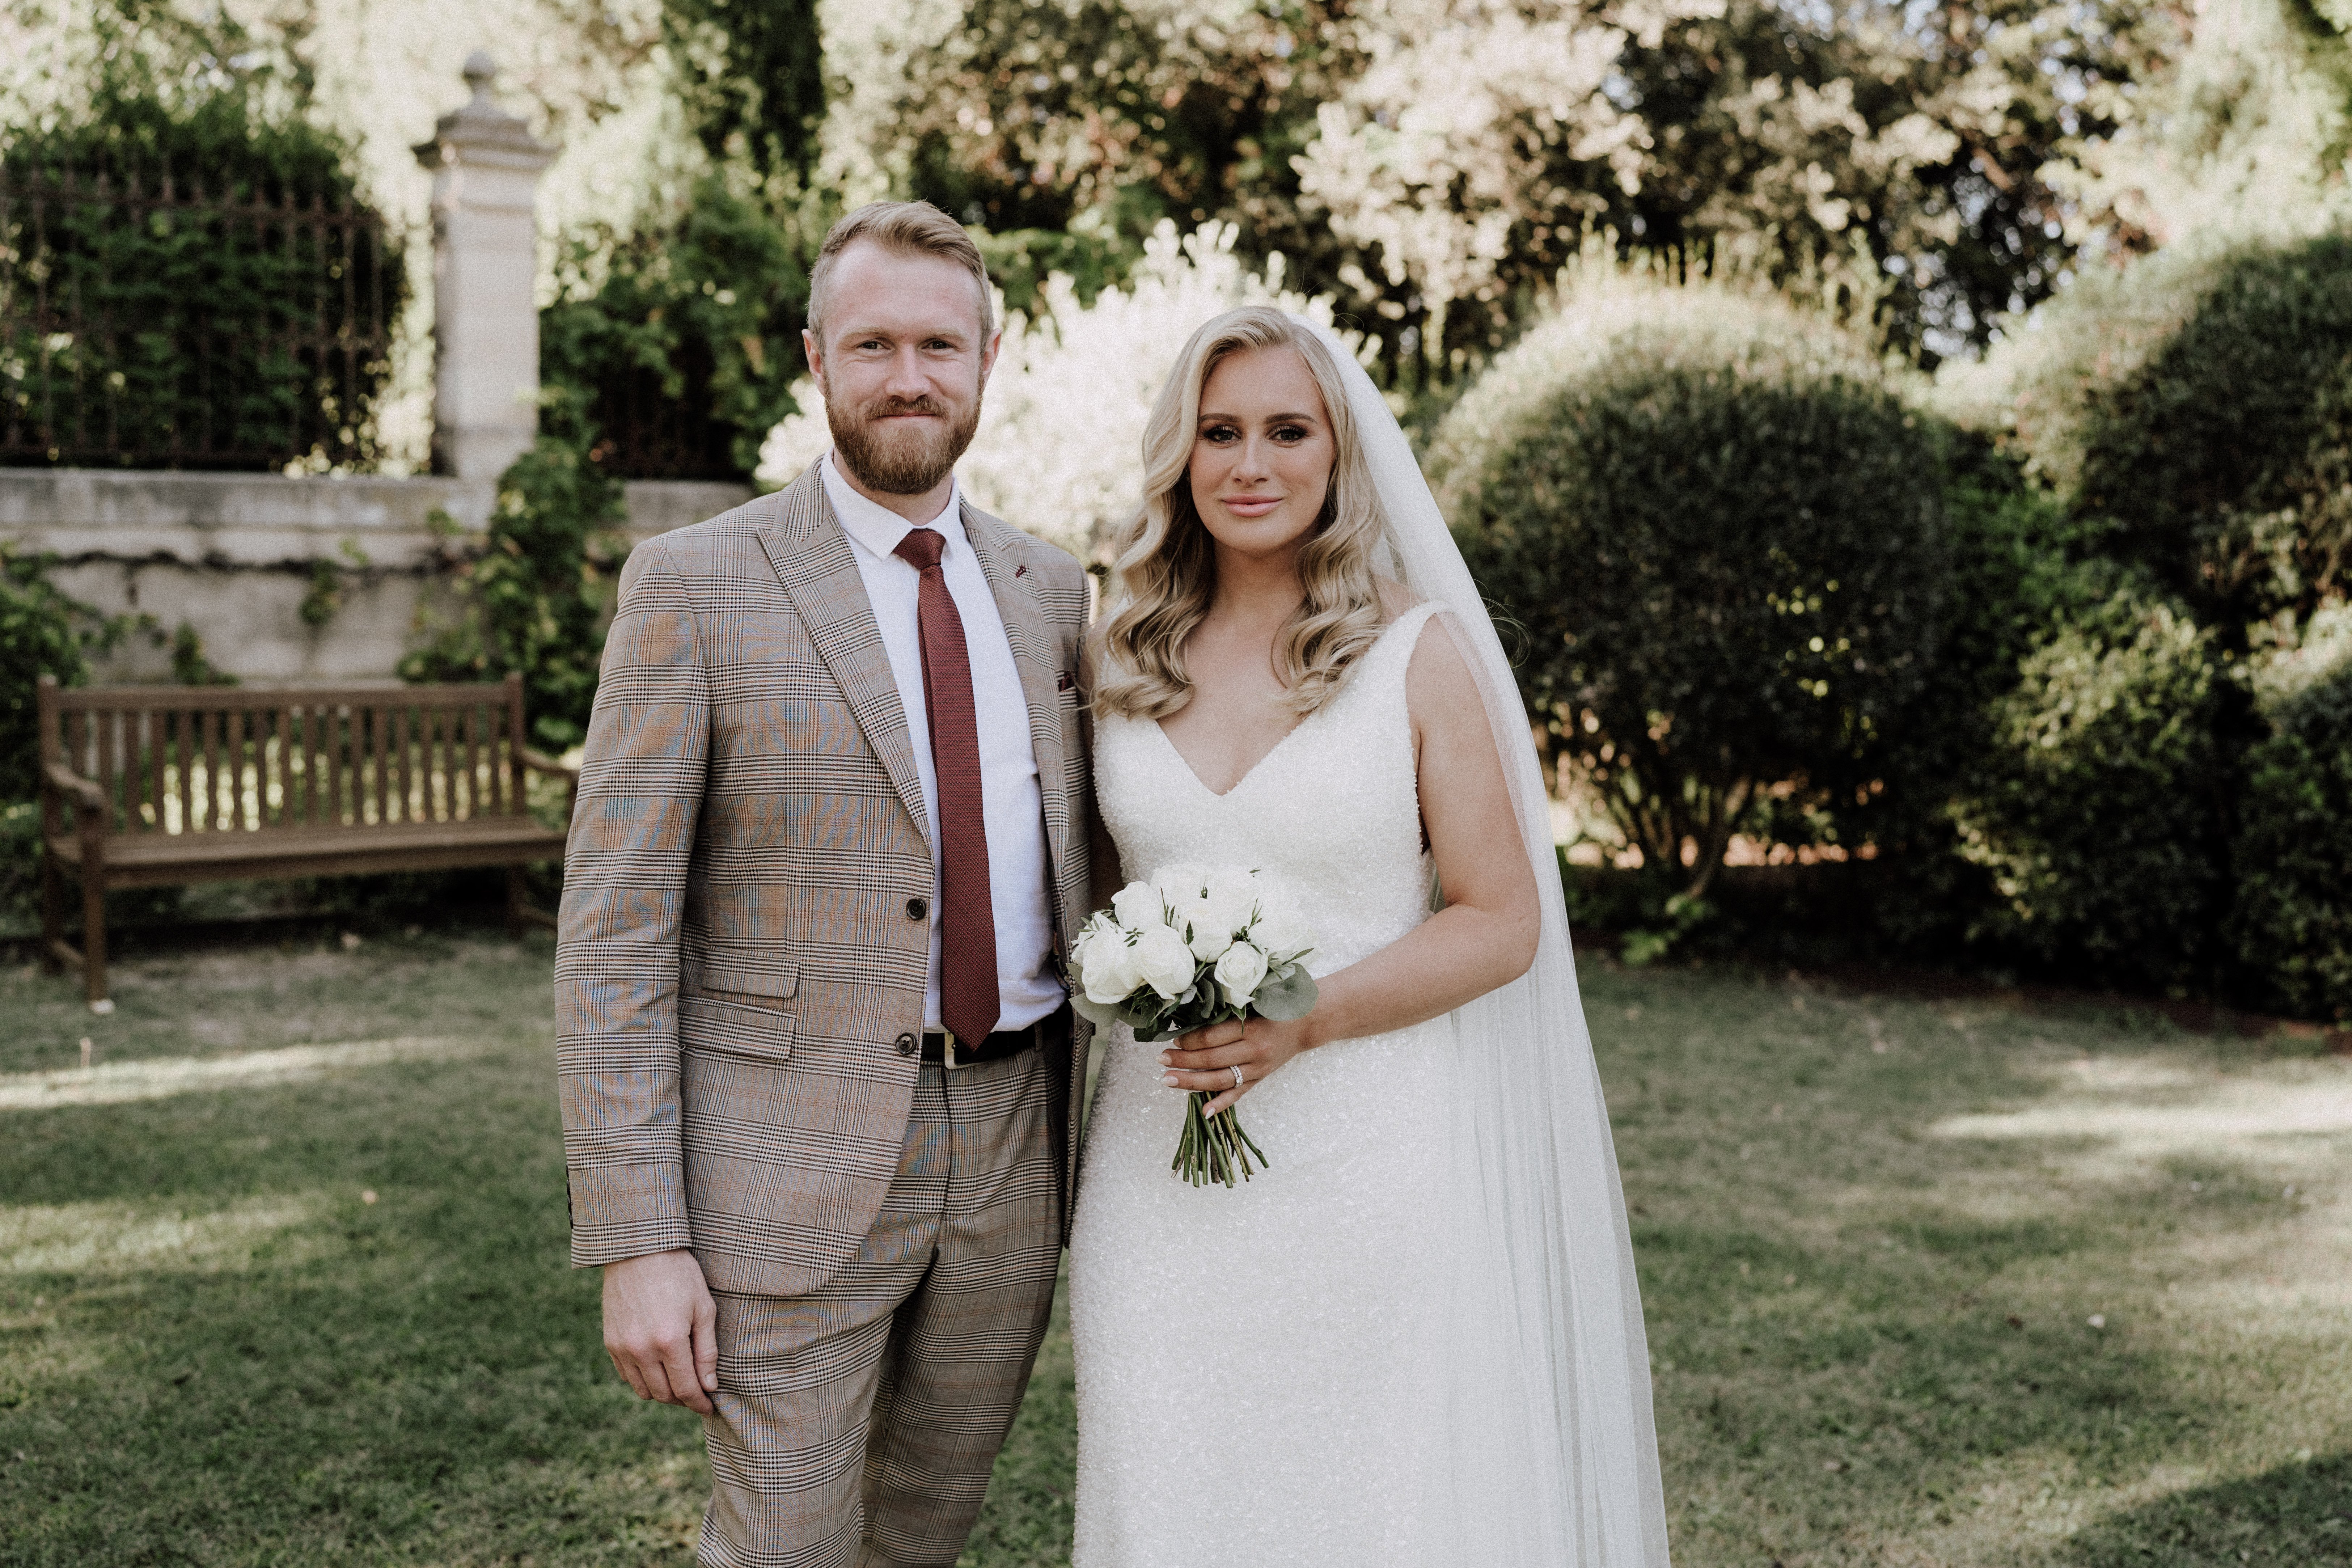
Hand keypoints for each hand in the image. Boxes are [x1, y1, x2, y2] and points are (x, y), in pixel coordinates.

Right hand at [602, 1248, 718, 1413]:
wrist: (639, 1250)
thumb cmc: (679, 1274)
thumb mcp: (703, 1308)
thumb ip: (707, 1351)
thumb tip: (710, 1385)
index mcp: (669, 1341)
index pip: (686, 1389)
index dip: (700, 1403)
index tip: (710, 1406)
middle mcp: (642, 1350)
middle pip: (665, 1394)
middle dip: (684, 1399)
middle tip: (698, 1393)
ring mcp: (622, 1347)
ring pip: (643, 1390)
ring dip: (663, 1392)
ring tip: (679, 1381)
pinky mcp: (610, 1341)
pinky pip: (626, 1375)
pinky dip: (643, 1379)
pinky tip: (657, 1368)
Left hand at [1160, 1014, 1316, 1115]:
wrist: (1305, 1022)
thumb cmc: (1273, 1007)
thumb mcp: (1251, 1004)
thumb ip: (1225, 1012)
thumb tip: (1188, 1020)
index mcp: (1250, 1027)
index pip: (1211, 1038)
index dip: (1188, 1040)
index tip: (1173, 1039)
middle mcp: (1254, 1050)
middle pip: (1211, 1060)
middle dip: (1183, 1061)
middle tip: (1161, 1060)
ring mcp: (1257, 1068)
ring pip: (1220, 1079)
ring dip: (1191, 1082)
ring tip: (1168, 1080)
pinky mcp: (1260, 1079)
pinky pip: (1238, 1094)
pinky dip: (1221, 1104)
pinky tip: (1203, 1112)